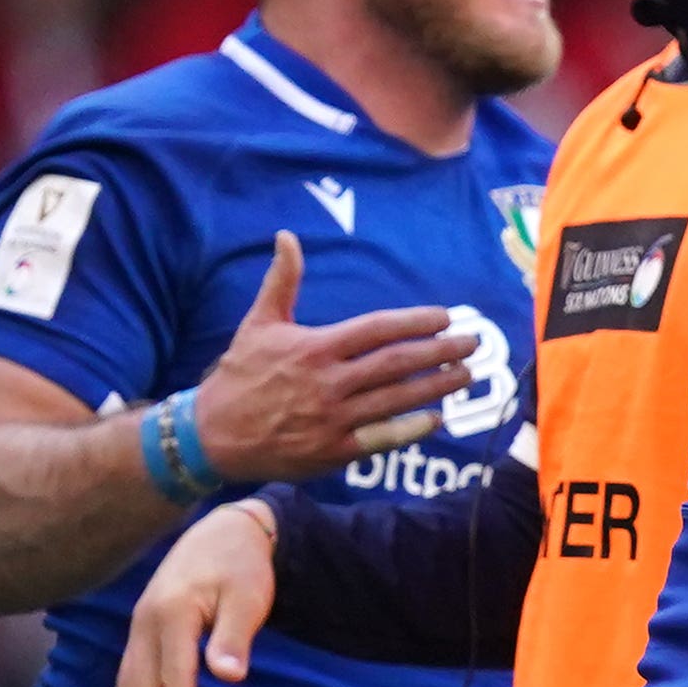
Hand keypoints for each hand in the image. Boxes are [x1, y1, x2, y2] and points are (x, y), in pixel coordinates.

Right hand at [108, 499, 277, 686]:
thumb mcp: (248, 598)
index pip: (176, 671)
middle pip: (142, 682)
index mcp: (174, 614)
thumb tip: (229, 677)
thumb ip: (235, 637)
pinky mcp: (142, 629)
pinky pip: (128, 671)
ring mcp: (140, 625)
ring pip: (128, 679)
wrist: (222, 533)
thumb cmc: (242, 568)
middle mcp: (147, 622)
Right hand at [182, 234, 479, 483]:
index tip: (446, 317)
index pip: (378, 329)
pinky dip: (413, 428)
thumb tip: (286, 236)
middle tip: (474, 343)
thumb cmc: (241, 374)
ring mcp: (333, 418)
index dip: (416, 322)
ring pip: (398, 400)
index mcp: (314, 347)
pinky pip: (384, 437)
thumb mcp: (258, 323)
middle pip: (398, 363)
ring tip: (466, 374)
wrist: (213, 433)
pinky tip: (438, 418)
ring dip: (437, 387)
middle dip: (442, 351)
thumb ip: (282, 281)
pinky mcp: (334, 450)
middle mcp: (328, 382)